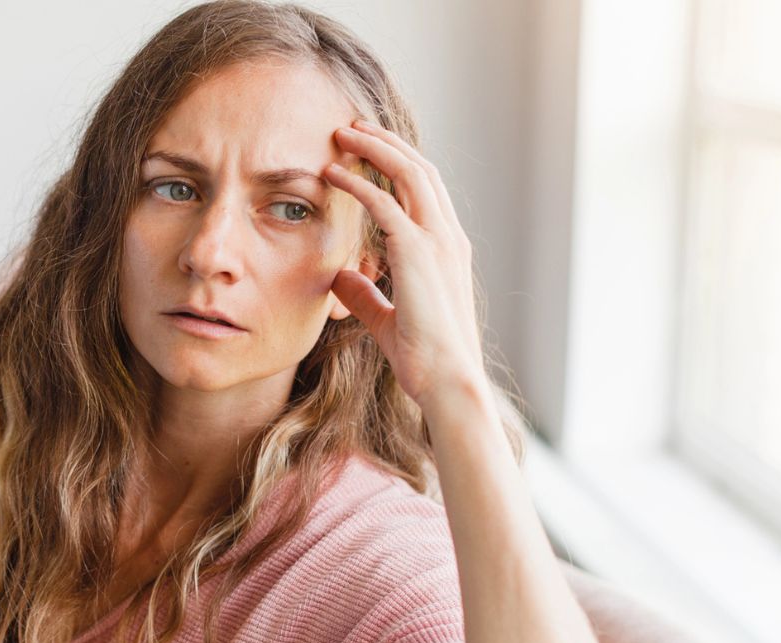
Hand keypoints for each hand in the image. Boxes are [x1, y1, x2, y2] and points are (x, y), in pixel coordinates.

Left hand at [324, 119, 486, 412]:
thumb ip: (366, 294)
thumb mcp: (386, 318)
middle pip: (419, 169)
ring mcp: (438, 240)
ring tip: (342, 132)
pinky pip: (386, 203)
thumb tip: (340, 278)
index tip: (368, 148)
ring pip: (408, 172)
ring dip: (374, 147)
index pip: (426, 190)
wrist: (447, 380)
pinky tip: (333, 173)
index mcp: (447, 248)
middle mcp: (448, 236)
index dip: (398, 163)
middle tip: (353, 125)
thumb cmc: (423, 357)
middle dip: (386, 141)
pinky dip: (358, 182)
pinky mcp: (419, 252)